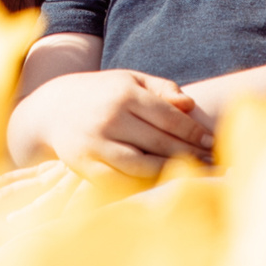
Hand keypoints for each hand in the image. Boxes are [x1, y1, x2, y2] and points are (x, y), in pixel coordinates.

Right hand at [11, 69, 213, 179]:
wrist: (52, 109)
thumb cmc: (102, 93)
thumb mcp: (129, 80)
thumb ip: (161, 89)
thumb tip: (190, 105)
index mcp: (124, 94)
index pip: (169, 116)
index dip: (193, 132)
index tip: (212, 142)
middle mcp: (110, 118)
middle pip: (159, 142)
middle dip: (189, 154)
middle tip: (213, 163)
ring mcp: (96, 144)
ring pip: (142, 165)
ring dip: (170, 172)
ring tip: (191, 175)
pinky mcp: (85, 165)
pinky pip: (119, 180)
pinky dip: (142, 184)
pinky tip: (160, 184)